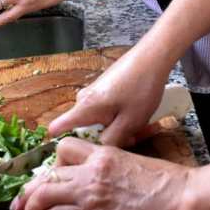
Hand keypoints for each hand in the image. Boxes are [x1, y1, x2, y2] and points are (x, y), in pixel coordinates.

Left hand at [11, 138, 190, 209]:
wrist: (181, 197)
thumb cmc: (164, 180)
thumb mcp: (131, 160)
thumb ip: (106, 164)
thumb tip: (88, 173)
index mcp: (103, 155)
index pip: (64, 150)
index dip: (54, 162)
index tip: (50, 174)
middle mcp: (92, 175)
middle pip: (49, 177)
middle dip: (33, 191)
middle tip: (23, 203)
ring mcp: (93, 200)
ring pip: (49, 198)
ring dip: (37, 206)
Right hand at [47, 45, 171, 146]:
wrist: (153, 57)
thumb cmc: (141, 88)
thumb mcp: (129, 122)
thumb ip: (110, 141)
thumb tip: (99, 150)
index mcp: (84, 108)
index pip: (56, 128)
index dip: (64, 144)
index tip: (81, 153)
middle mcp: (84, 99)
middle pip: (84, 129)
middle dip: (106, 137)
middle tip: (132, 138)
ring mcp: (94, 92)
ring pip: (100, 120)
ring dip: (118, 127)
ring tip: (141, 125)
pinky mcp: (104, 89)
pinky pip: (107, 110)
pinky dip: (121, 115)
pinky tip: (140, 114)